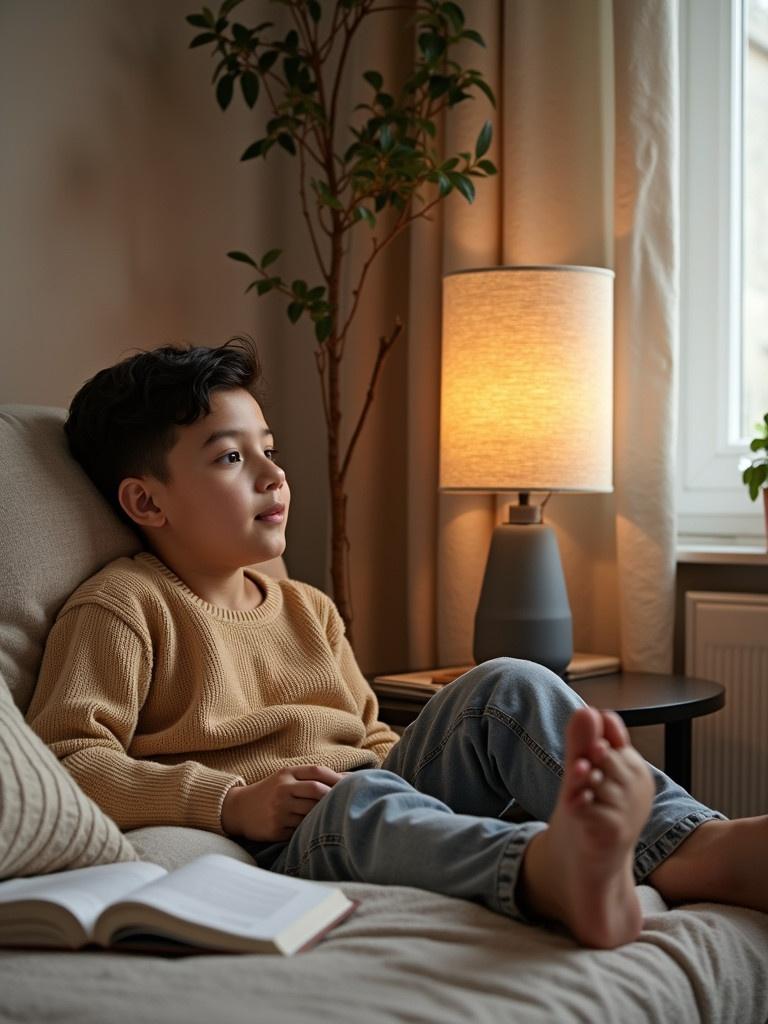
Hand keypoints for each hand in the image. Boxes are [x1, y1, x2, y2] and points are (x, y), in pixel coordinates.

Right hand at [221, 764, 344, 841]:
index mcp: (286, 774)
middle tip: (349, 801)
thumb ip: (311, 777)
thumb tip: (347, 778)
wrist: (239, 809)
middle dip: (335, 796)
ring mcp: (279, 810)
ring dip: (324, 814)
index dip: (337, 777)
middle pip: (317, 791)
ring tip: (336, 816)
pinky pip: (300, 829)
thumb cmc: (271, 792)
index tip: (353, 783)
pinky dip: (310, 829)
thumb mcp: (286, 777)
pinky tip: (317, 829)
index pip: (317, 771)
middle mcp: (282, 789)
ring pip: (311, 812)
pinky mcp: (276, 829)